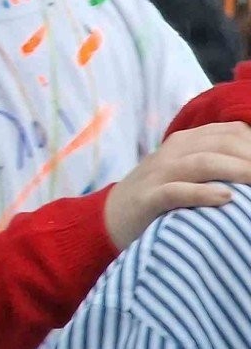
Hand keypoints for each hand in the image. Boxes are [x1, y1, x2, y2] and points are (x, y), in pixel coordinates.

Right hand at [104, 121, 250, 248]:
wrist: (111, 216)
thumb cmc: (160, 196)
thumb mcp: (186, 172)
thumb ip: (214, 162)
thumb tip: (249, 163)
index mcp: (185, 142)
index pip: (230, 132)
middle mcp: (172, 152)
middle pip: (220, 144)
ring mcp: (158, 174)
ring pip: (201, 163)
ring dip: (236, 171)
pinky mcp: (148, 198)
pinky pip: (176, 191)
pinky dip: (202, 193)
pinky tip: (225, 199)